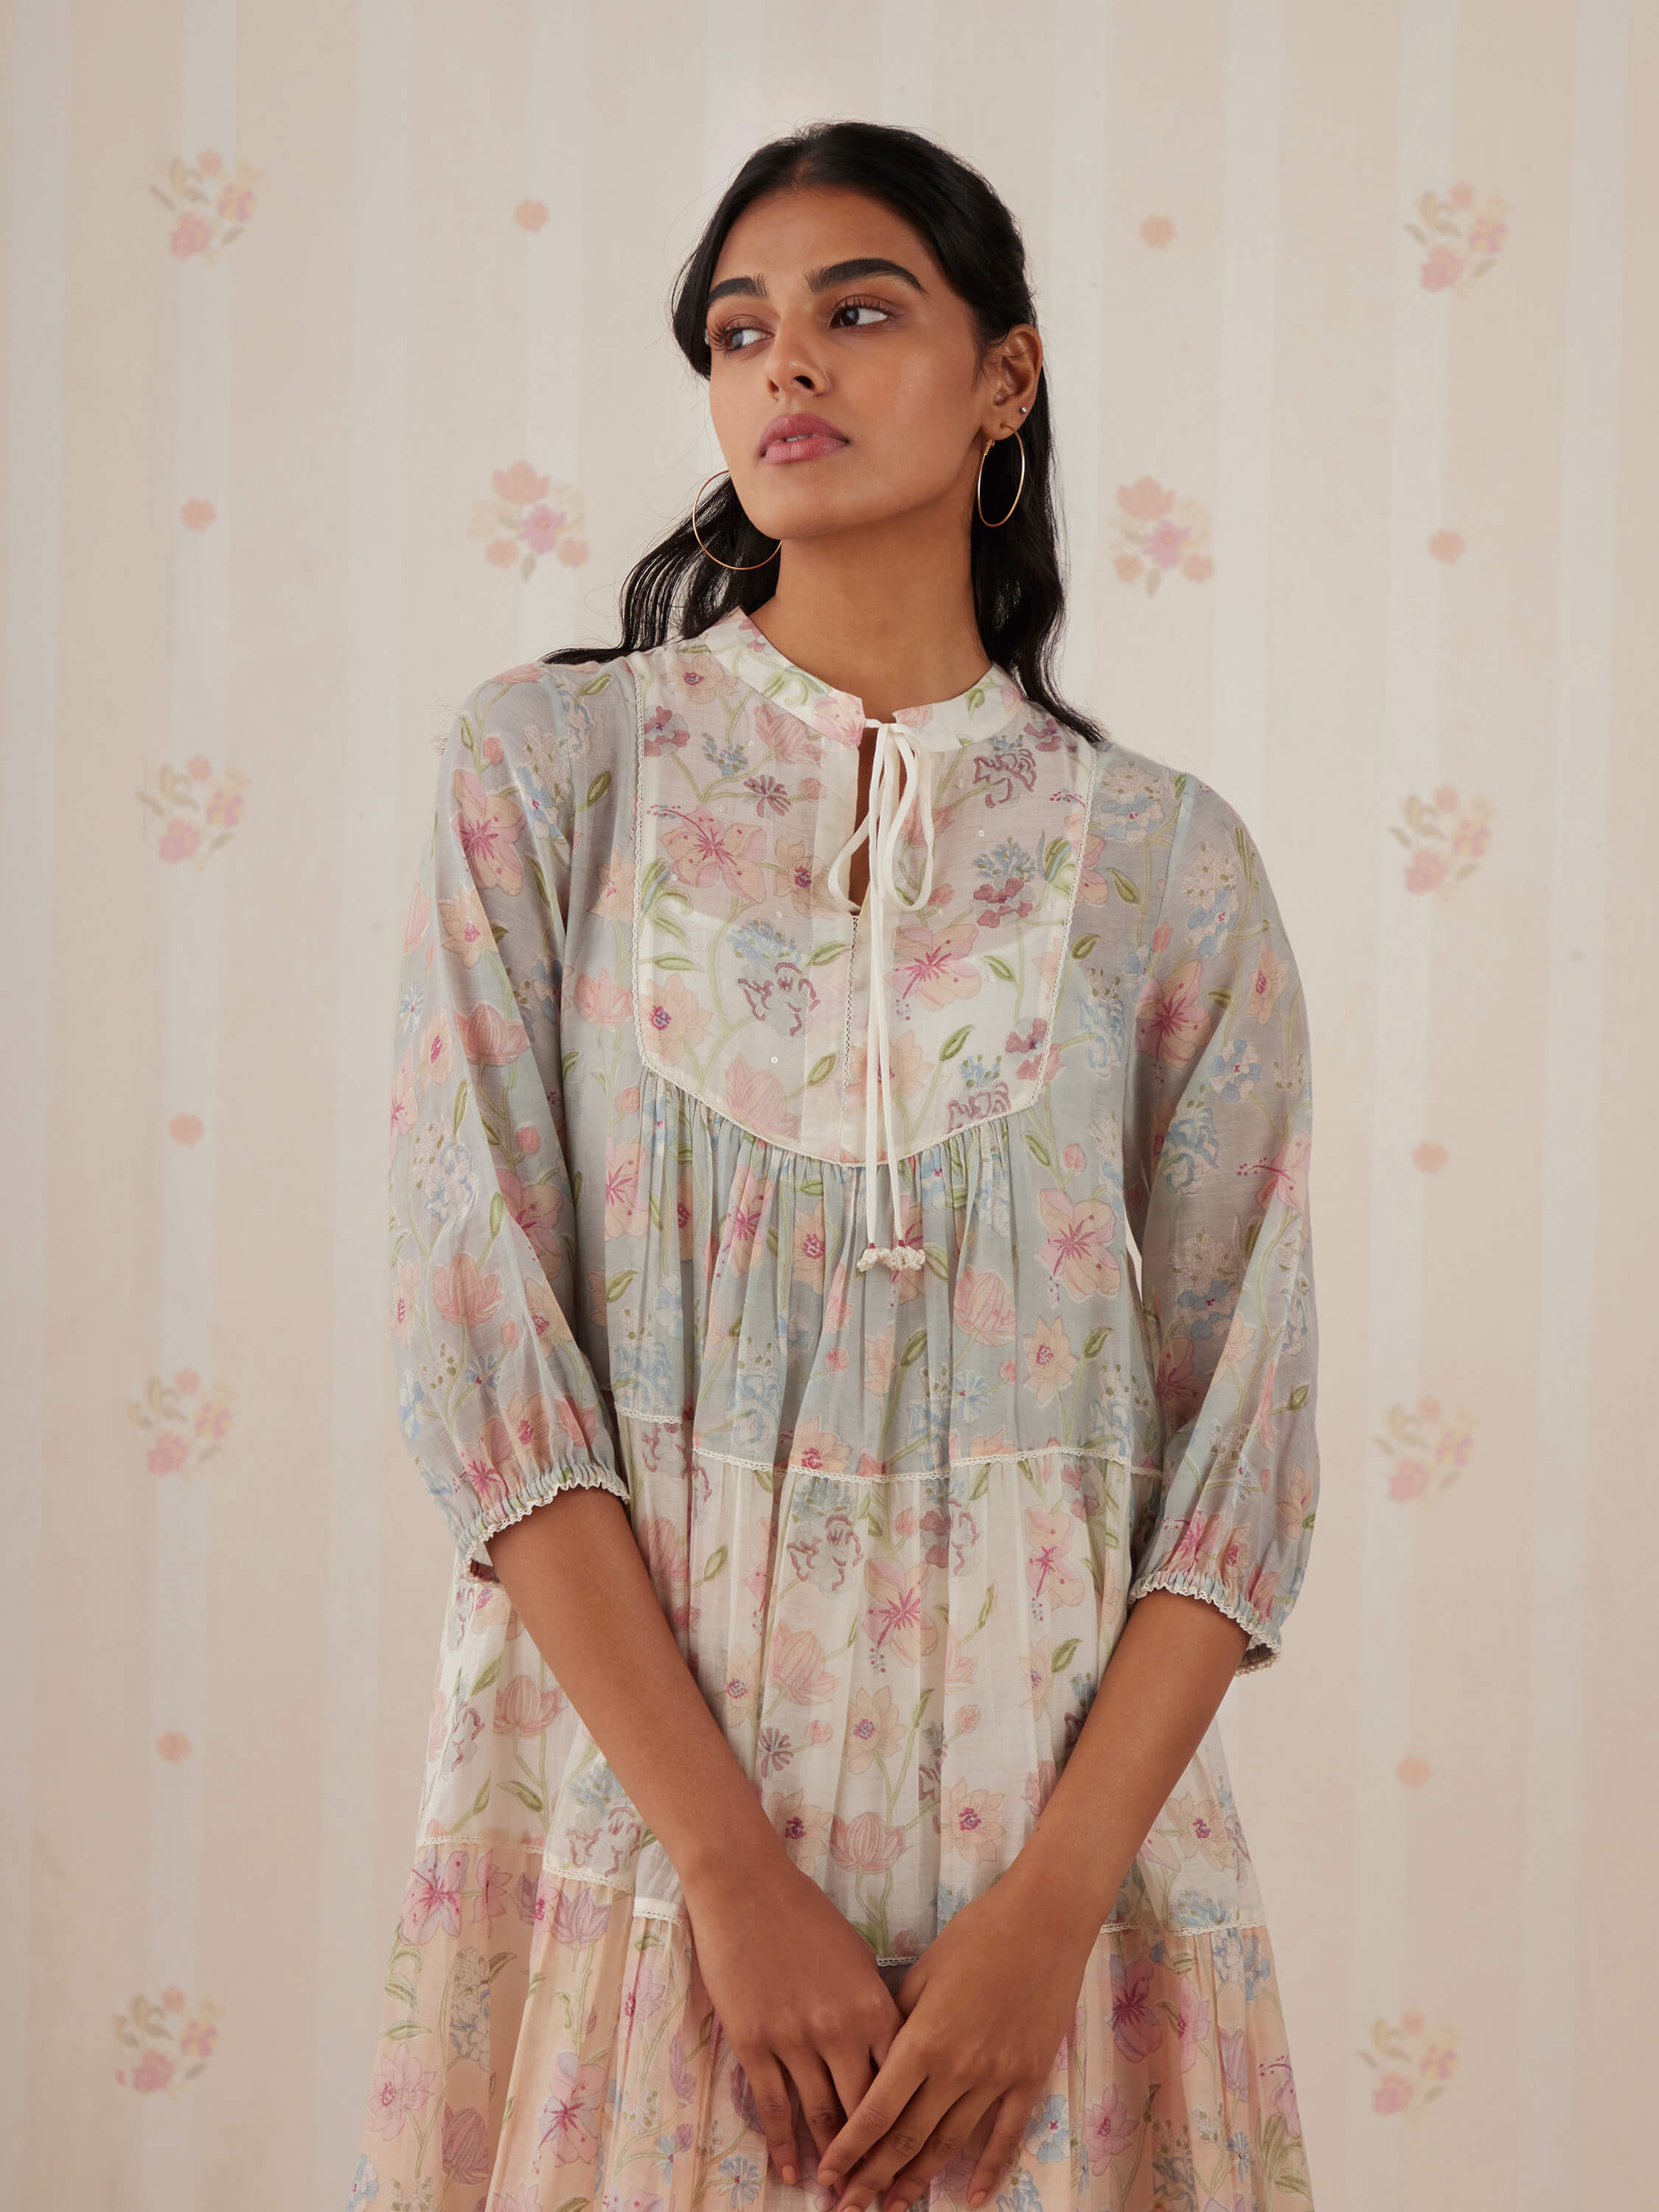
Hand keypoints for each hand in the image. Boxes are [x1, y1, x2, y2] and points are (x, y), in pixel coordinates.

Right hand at [683, 1847, 905, 2190]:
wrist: (746, 1886)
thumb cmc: (806, 1915)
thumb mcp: (857, 1958)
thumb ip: (874, 2009)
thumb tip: (889, 2055)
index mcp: (873, 2006)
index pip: (901, 2081)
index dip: (909, 2126)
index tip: (916, 2160)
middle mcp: (839, 2029)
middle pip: (865, 2109)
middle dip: (873, 2158)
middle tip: (879, 2197)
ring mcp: (794, 2038)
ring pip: (819, 2115)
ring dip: (832, 2161)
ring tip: (841, 2197)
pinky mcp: (754, 2042)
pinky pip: (773, 2105)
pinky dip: (783, 2144)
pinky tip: (790, 2172)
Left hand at [813, 1873, 1094, 2211]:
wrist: (1044, 1919)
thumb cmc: (978, 1933)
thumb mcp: (924, 1970)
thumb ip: (897, 2018)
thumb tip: (874, 2055)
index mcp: (922, 2039)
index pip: (875, 2111)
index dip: (849, 2149)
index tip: (827, 2176)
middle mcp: (956, 2068)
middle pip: (906, 2139)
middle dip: (873, 2177)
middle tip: (847, 2207)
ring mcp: (996, 2078)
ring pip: (948, 2145)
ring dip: (917, 2180)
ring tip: (892, 2207)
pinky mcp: (1029, 2078)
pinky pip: (1005, 2136)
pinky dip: (988, 2171)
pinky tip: (971, 2198)